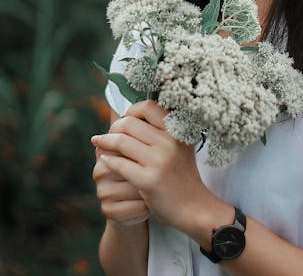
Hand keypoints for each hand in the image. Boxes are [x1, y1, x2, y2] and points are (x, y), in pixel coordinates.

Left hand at [91, 100, 216, 232]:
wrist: (193, 207)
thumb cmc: (181, 173)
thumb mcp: (179, 144)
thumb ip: (161, 129)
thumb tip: (129, 114)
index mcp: (177, 129)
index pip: (148, 107)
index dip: (132, 111)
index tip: (125, 120)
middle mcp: (170, 142)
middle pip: (130, 123)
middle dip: (113, 128)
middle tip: (105, 135)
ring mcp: (160, 161)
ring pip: (121, 142)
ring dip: (105, 142)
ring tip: (98, 143)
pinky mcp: (149, 180)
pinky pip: (120, 164)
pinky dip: (108, 160)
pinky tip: (104, 160)